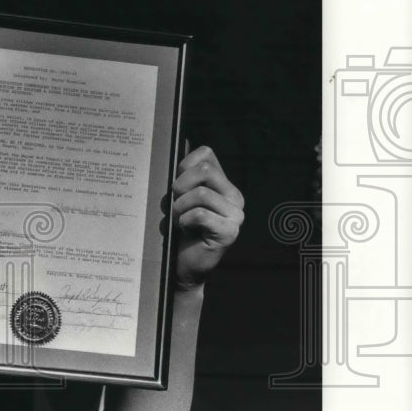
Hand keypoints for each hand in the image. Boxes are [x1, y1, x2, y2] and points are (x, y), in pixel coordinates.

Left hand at [171, 146, 243, 290]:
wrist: (182, 266)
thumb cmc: (178, 229)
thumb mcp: (179, 198)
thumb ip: (183, 177)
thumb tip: (177, 145)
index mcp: (224, 185)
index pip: (206, 153)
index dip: (184, 165)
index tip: (177, 186)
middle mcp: (235, 198)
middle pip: (205, 171)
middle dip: (180, 187)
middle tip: (176, 206)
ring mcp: (236, 215)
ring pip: (200, 194)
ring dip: (180, 208)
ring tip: (179, 221)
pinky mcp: (229, 232)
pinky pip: (200, 214)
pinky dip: (184, 221)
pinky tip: (186, 231)